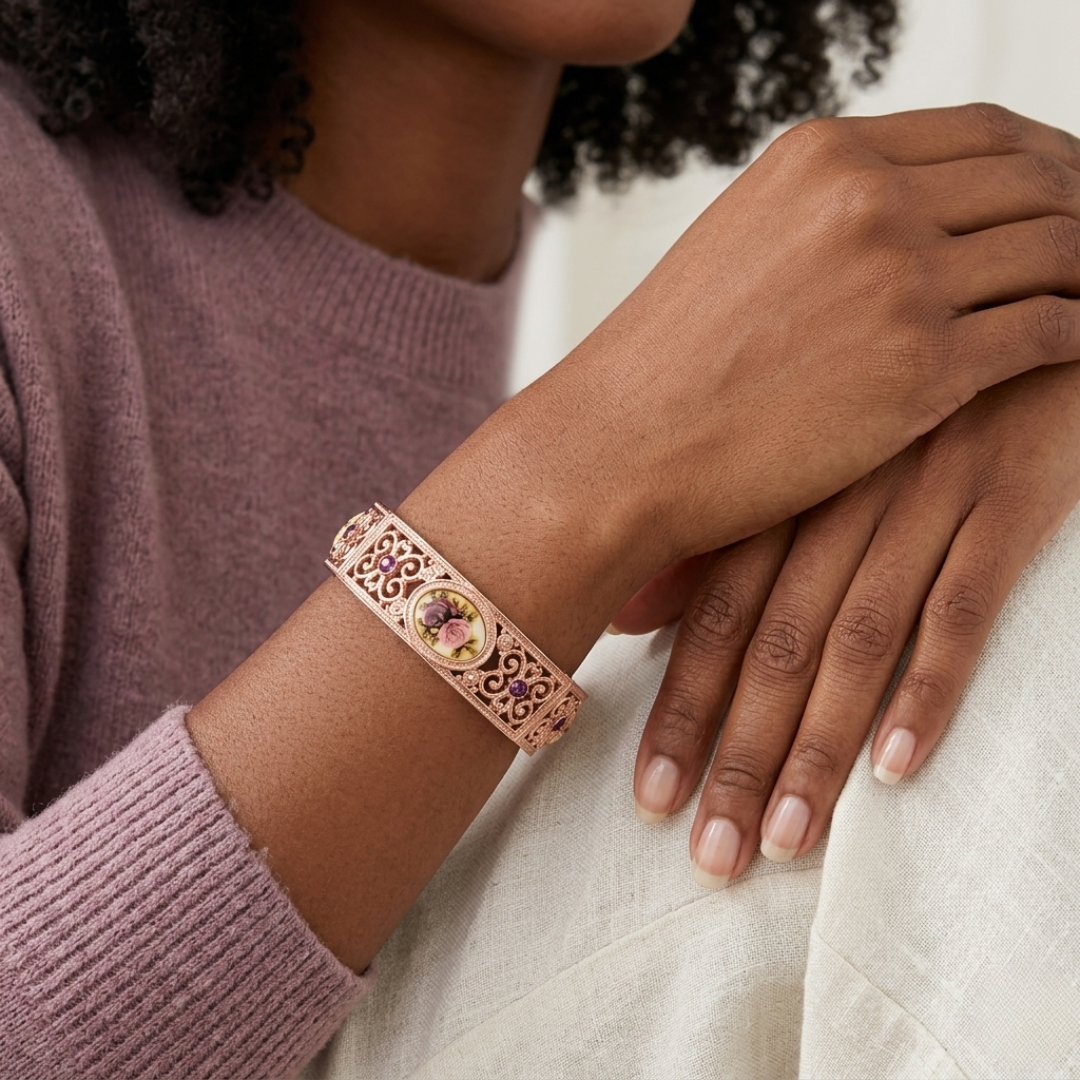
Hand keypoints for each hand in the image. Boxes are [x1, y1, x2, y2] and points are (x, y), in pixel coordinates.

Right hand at [545, 103, 1079, 571]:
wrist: (619, 447)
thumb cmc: (667, 366)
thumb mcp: (743, 246)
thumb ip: (830, 218)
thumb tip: (912, 218)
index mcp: (824, 157)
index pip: (983, 131)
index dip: (1048, 159)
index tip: (1070, 193)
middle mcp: (870, 200)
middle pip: (1034, 181)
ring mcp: (900, 280)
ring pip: (1057, 251)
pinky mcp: (920, 369)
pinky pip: (1047, 331)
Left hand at [618, 362, 1079, 886]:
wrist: (1026, 290)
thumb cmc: (898, 395)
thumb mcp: (804, 450)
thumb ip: (719, 531)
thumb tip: (631, 617)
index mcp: (781, 477)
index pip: (713, 611)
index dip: (678, 708)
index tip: (647, 796)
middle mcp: (838, 487)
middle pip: (773, 641)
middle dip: (733, 751)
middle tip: (706, 852)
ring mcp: (925, 489)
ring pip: (857, 637)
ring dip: (817, 746)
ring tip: (782, 839)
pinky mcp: (1012, 493)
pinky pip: (965, 601)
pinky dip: (929, 688)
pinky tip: (895, 769)